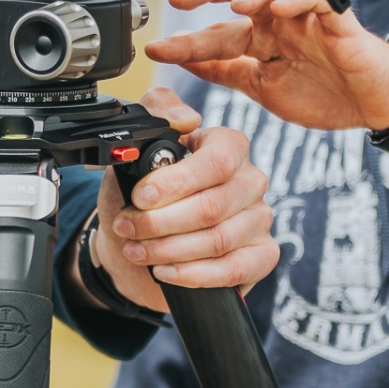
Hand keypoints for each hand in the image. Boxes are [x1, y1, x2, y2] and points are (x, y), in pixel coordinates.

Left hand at [88, 88, 275, 313]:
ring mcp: (260, 220)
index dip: (176, 182)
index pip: (217, 161)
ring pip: (218, 240)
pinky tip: (165, 271)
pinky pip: (233, 269)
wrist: (143, 240)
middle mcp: (251, 181)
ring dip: (168, 249)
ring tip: (136, 249)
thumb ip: (157, 113)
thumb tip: (185, 117)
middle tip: (126, 227)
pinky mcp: (262, 256)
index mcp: (229, 146)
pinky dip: (193, 274)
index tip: (140, 197)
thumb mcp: (139, 149)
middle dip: (160, 222)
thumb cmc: (144, 193)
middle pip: (213, 206)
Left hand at [142, 0, 388, 132]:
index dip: (185, 40)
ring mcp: (310, 17)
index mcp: (262, 38)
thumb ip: (227, 71)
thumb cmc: (327, 93)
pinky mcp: (339, 20)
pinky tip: (280, 9)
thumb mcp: (264, 88)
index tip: (155, 49)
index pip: (217, 32)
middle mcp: (282, 20)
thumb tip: (185, 62)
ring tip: (237, 3)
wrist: (375, 106)